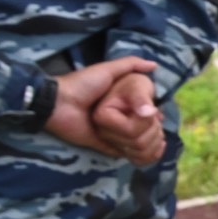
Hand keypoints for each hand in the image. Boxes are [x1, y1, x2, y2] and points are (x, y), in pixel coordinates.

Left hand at [47, 57, 164, 163]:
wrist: (59, 104)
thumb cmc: (82, 84)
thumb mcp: (107, 70)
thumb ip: (130, 65)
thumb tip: (155, 65)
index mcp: (121, 101)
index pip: (145, 111)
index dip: (154, 115)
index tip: (158, 118)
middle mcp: (119, 117)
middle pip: (144, 128)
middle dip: (150, 130)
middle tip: (154, 129)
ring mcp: (113, 132)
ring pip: (137, 142)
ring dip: (143, 142)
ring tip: (147, 139)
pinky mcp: (104, 145)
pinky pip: (123, 153)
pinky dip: (133, 153)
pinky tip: (140, 151)